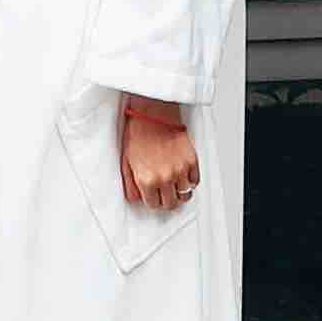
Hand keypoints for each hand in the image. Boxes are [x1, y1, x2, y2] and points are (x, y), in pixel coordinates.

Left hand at [116, 96, 200, 215]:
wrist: (153, 115)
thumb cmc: (139, 134)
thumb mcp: (126, 163)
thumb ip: (131, 184)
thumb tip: (136, 197)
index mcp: (147, 180)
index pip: (153, 205)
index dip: (153, 202)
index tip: (154, 198)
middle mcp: (165, 178)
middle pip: (171, 204)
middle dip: (167, 202)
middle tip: (165, 196)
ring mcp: (180, 170)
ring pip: (185, 195)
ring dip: (180, 193)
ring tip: (175, 187)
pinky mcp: (191, 161)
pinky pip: (195, 181)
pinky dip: (190, 181)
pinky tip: (183, 177)